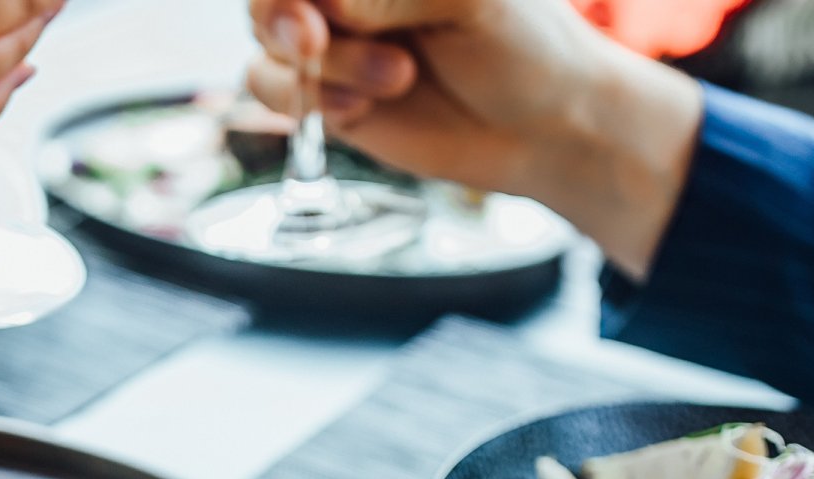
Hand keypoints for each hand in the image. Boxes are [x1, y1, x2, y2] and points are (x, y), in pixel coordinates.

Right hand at [244, 0, 702, 276]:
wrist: (546, 130)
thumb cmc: (524, 45)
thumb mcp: (469, 1)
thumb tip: (323, 4)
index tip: (318, 9)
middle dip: (284, 18)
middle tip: (314, 41)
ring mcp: (334, 40)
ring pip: (267, 42)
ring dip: (324, 68)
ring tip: (397, 79)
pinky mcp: (327, 96)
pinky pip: (269, 89)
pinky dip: (307, 102)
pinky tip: (364, 108)